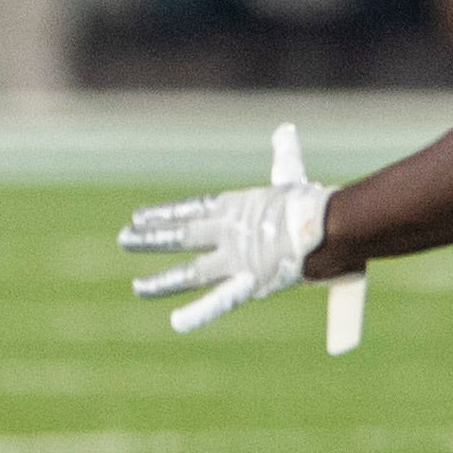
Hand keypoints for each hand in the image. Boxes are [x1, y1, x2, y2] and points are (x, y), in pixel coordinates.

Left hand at [121, 122, 334, 333]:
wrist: (329, 224)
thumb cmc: (313, 202)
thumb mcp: (291, 174)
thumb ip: (283, 154)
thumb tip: (285, 129)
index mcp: (234, 208)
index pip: (189, 210)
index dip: (164, 213)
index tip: (139, 216)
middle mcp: (227, 233)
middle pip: (181, 236)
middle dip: (150, 238)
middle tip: (124, 238)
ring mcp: (235, 259)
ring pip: (191, 273)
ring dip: (162, 280)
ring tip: (136, 288)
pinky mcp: (249, 282)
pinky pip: (220, 301)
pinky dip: (198, 314)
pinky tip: (176, 323)